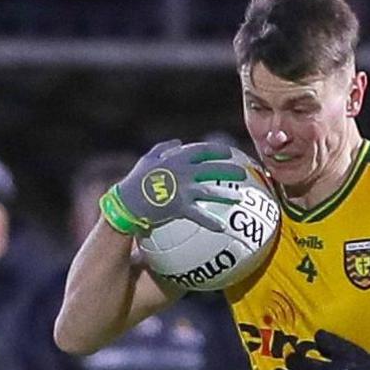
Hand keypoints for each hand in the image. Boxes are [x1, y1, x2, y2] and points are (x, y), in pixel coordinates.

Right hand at [99, 140, 251, 234]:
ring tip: (240, 198)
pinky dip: (211, 221)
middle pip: (211, 169)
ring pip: (210, 192)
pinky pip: (199, 215)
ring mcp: (182, 190)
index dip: (217, 151)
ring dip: (226, 195)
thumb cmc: (135, 180)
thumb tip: (178, 142)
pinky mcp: (179, 207)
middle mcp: (182, 172)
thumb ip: (163, 149)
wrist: (126, 202)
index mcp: (176, 159)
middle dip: (229, 170)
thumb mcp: (148, 159)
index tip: (229, 152)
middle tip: (243, 173)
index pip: (201, 150)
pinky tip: (222, 227)